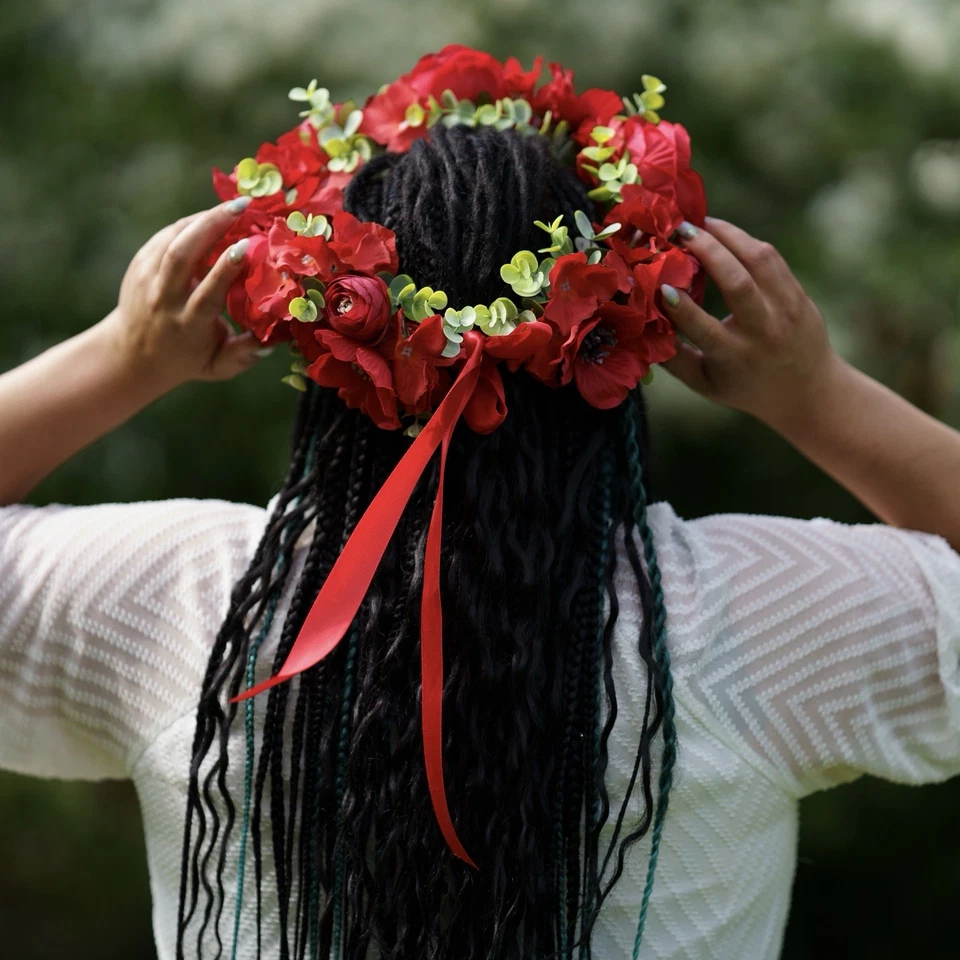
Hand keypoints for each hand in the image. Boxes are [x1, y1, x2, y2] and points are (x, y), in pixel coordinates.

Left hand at [104, 198, 260, 392]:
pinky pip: (166, 236)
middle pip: (182, 255)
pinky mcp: (139, 265)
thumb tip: (271, 339)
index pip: (206, 293)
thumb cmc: (187, 360)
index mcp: (187, 324)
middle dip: (211, 225)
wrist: (133, 355)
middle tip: (242, 207)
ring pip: (172, 239)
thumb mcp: (218, 367)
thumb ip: (244, 355)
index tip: (247, 246)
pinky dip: (190, 223)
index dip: (225, 268)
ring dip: (203, 218)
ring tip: (232, 206)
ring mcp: (147, 279)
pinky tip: (211, 217)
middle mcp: (164, 299)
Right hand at [658, 217, 842, 431]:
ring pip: (759, 260)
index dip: (681, 306)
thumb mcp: (705, 384)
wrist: (807, 391)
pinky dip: (744, 240)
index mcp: (734, 357)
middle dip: (708, 250)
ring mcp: (786, 310)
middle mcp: (763, 331)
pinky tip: (722, 232)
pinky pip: (771, 258)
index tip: (660, 284)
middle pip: (737, 282)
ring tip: (700, 223)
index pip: (704, 327)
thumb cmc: (744, 387)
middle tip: (680, 231)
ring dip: (727, 234)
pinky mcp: (798, 295)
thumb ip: (673, 360)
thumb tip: (640, 330)